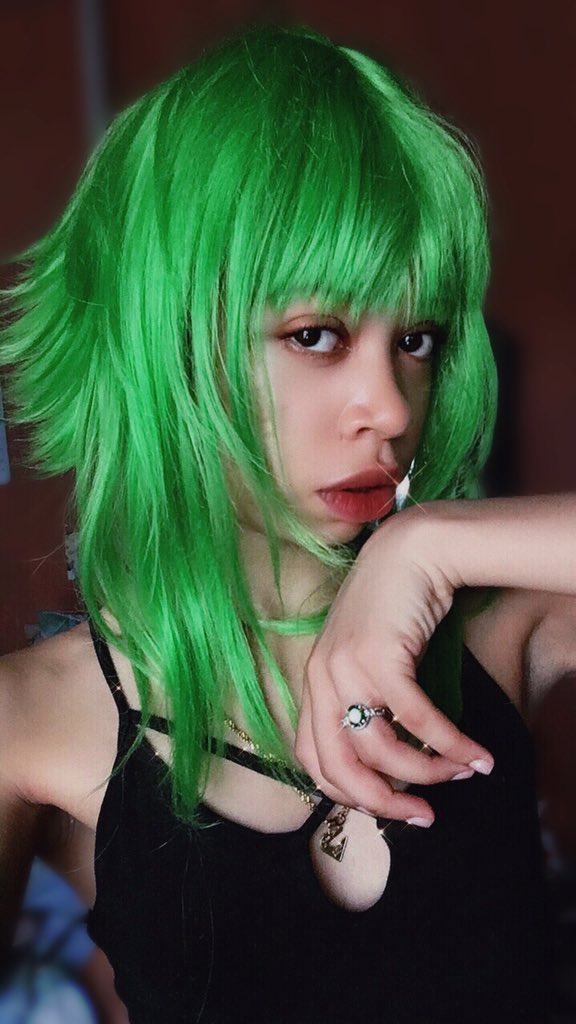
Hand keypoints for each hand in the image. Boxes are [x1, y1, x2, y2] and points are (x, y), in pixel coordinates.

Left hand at [295, 509, 493, 824]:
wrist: (410, 551)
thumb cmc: (392, 605)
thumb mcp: (365, 656)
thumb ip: (366, 698)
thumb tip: (394, 757)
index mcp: (313, 682)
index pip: (313, 759)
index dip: (347, 794)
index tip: (385, 805)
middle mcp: (321, 678)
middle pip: (339, 767)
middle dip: (382, 802)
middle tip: (421, 815)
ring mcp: (347, 668)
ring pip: (383, 750)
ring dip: (427, 773)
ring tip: (461, 773)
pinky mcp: (381, 657)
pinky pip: (417, 721)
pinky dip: (450, 744)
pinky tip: (476, 755)